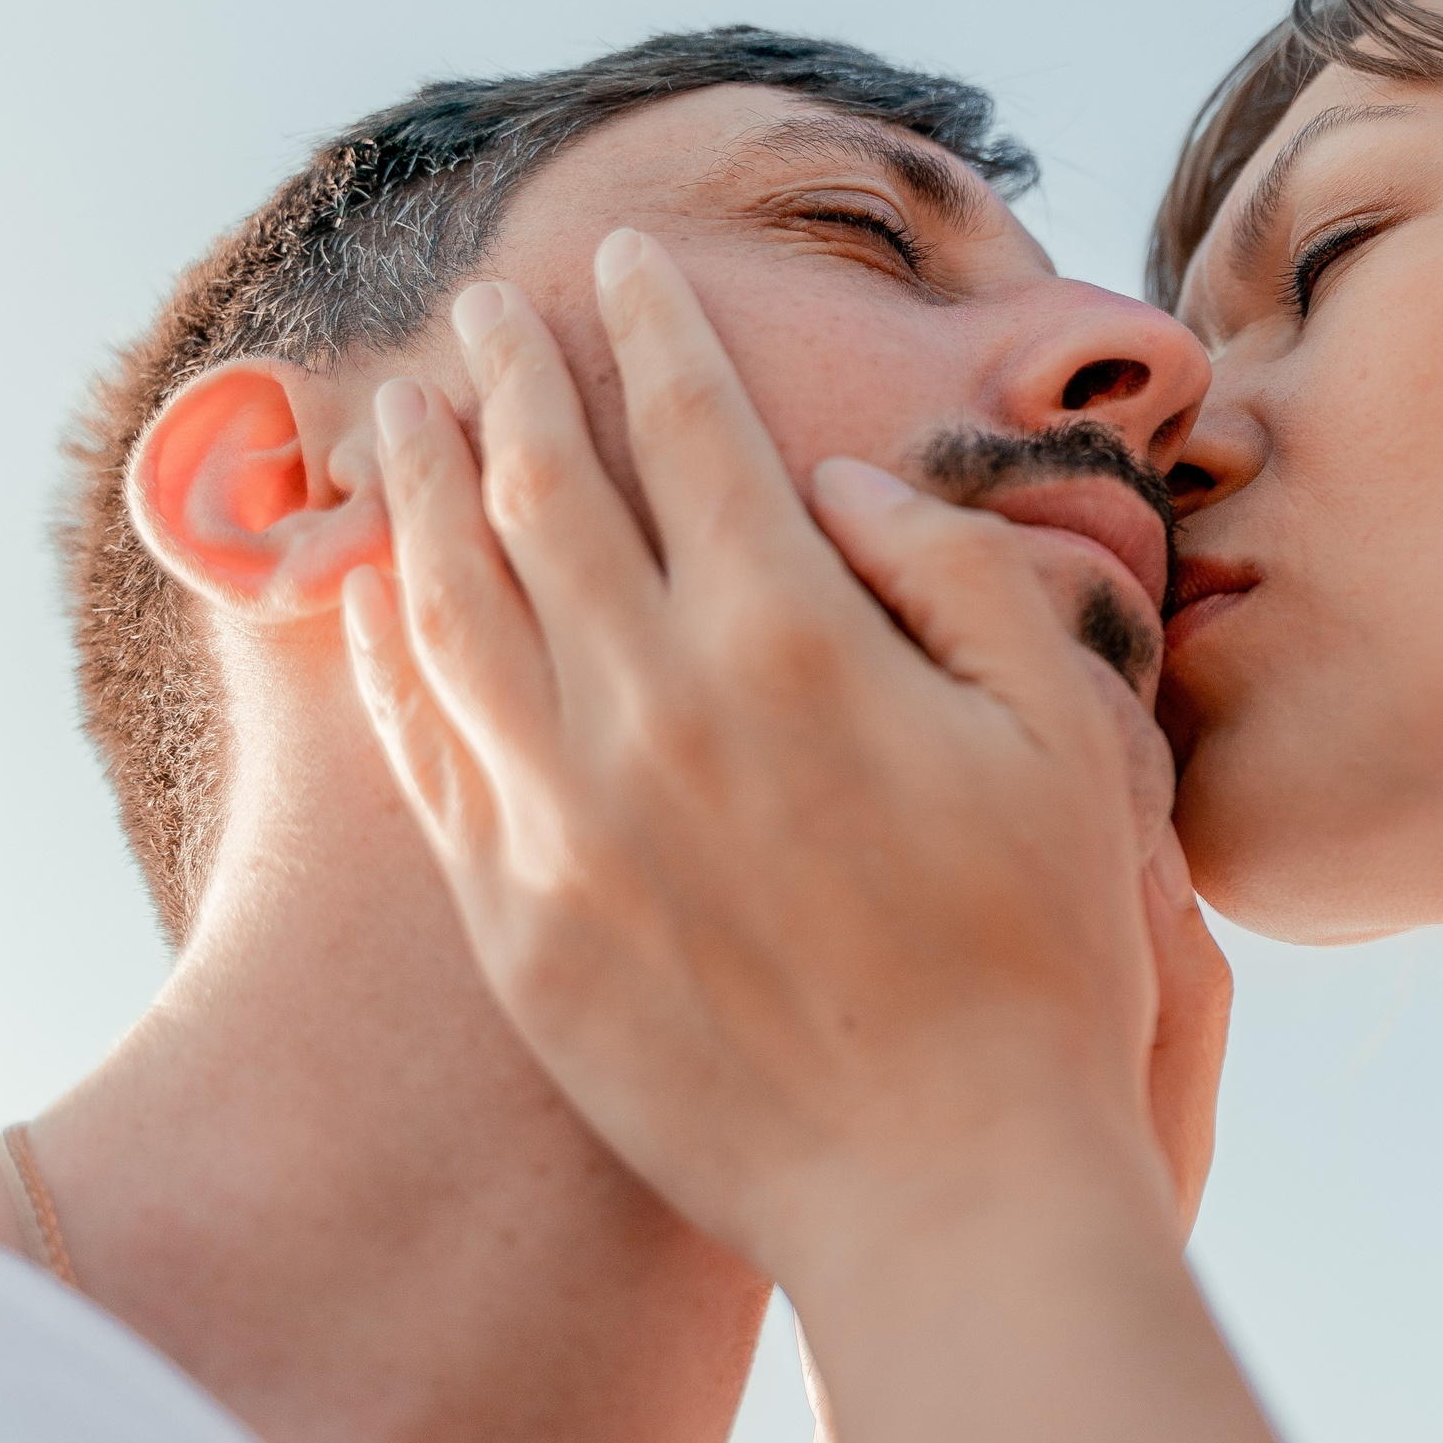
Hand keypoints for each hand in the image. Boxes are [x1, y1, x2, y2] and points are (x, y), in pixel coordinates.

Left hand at [347, 229, 1278, 1442]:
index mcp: (793, 640)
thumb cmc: (1037, 953)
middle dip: (510, 373)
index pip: (694, 430)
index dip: (653, 326)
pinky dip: (392, 649)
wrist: (947, 1181)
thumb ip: (953, 573)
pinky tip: (383, 596)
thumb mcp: (1060, 730)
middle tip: (484, 302)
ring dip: (418, 487)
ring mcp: (563, 814)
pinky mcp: (518, 919)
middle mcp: (652, 706)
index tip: (623, 261)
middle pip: (545, 489)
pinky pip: (426, 746)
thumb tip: (840, 487)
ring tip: (398, 409)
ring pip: (452, 603)